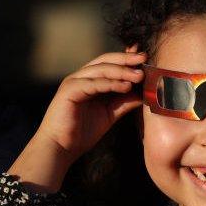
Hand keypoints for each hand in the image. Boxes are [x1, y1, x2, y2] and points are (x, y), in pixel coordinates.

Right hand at [8, 51, 144, 192]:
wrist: (60, 148)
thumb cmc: (81, 133)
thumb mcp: (109, 114)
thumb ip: (123, 102)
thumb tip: (143, 94)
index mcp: (88, 81)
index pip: (109, 63)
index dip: (126, 58)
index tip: (144, 58)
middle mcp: (80, 77)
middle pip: (105, 61)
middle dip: (126, 59)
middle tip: (144, 58)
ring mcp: (73, 82)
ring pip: (100, 69)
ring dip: (121, 71)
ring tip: (139, 75)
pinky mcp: (69, 90)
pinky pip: (93, 83)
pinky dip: (110, 83)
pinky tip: (125, 86)